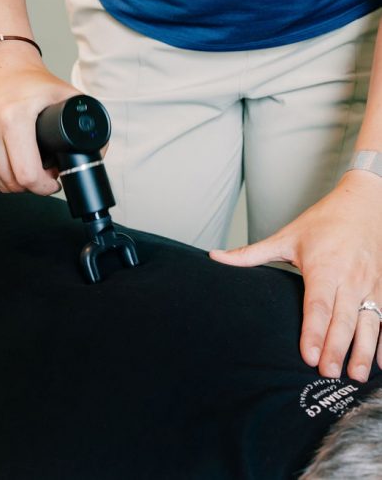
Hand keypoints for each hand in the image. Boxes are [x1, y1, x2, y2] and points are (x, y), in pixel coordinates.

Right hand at [0, 44, 79, 194]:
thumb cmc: (32, 80)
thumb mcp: (65, 95)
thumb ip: (87, 121)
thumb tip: (97, 152)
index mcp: (14, 117)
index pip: (28, 175)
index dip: (45, 186)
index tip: (53, 181)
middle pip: (13, 184)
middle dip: (33, 186)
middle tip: (44, 175)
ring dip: (16, 185)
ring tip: (29, 169)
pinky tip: (10, 169)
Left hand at [209, 170, 381, 381]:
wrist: (363, 203)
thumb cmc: (323, 221)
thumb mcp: (285, 236)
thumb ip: (251, 253)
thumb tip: (215, 256)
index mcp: (324, 267)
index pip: (317, 305)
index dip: (313, 332)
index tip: (308, 356)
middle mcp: (350, 278)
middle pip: (343, 319)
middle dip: (336, 348)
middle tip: (328, 374)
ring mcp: (370, 283)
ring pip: (370, 321)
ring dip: (363, 349)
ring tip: (356, 376)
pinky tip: (380, 362)